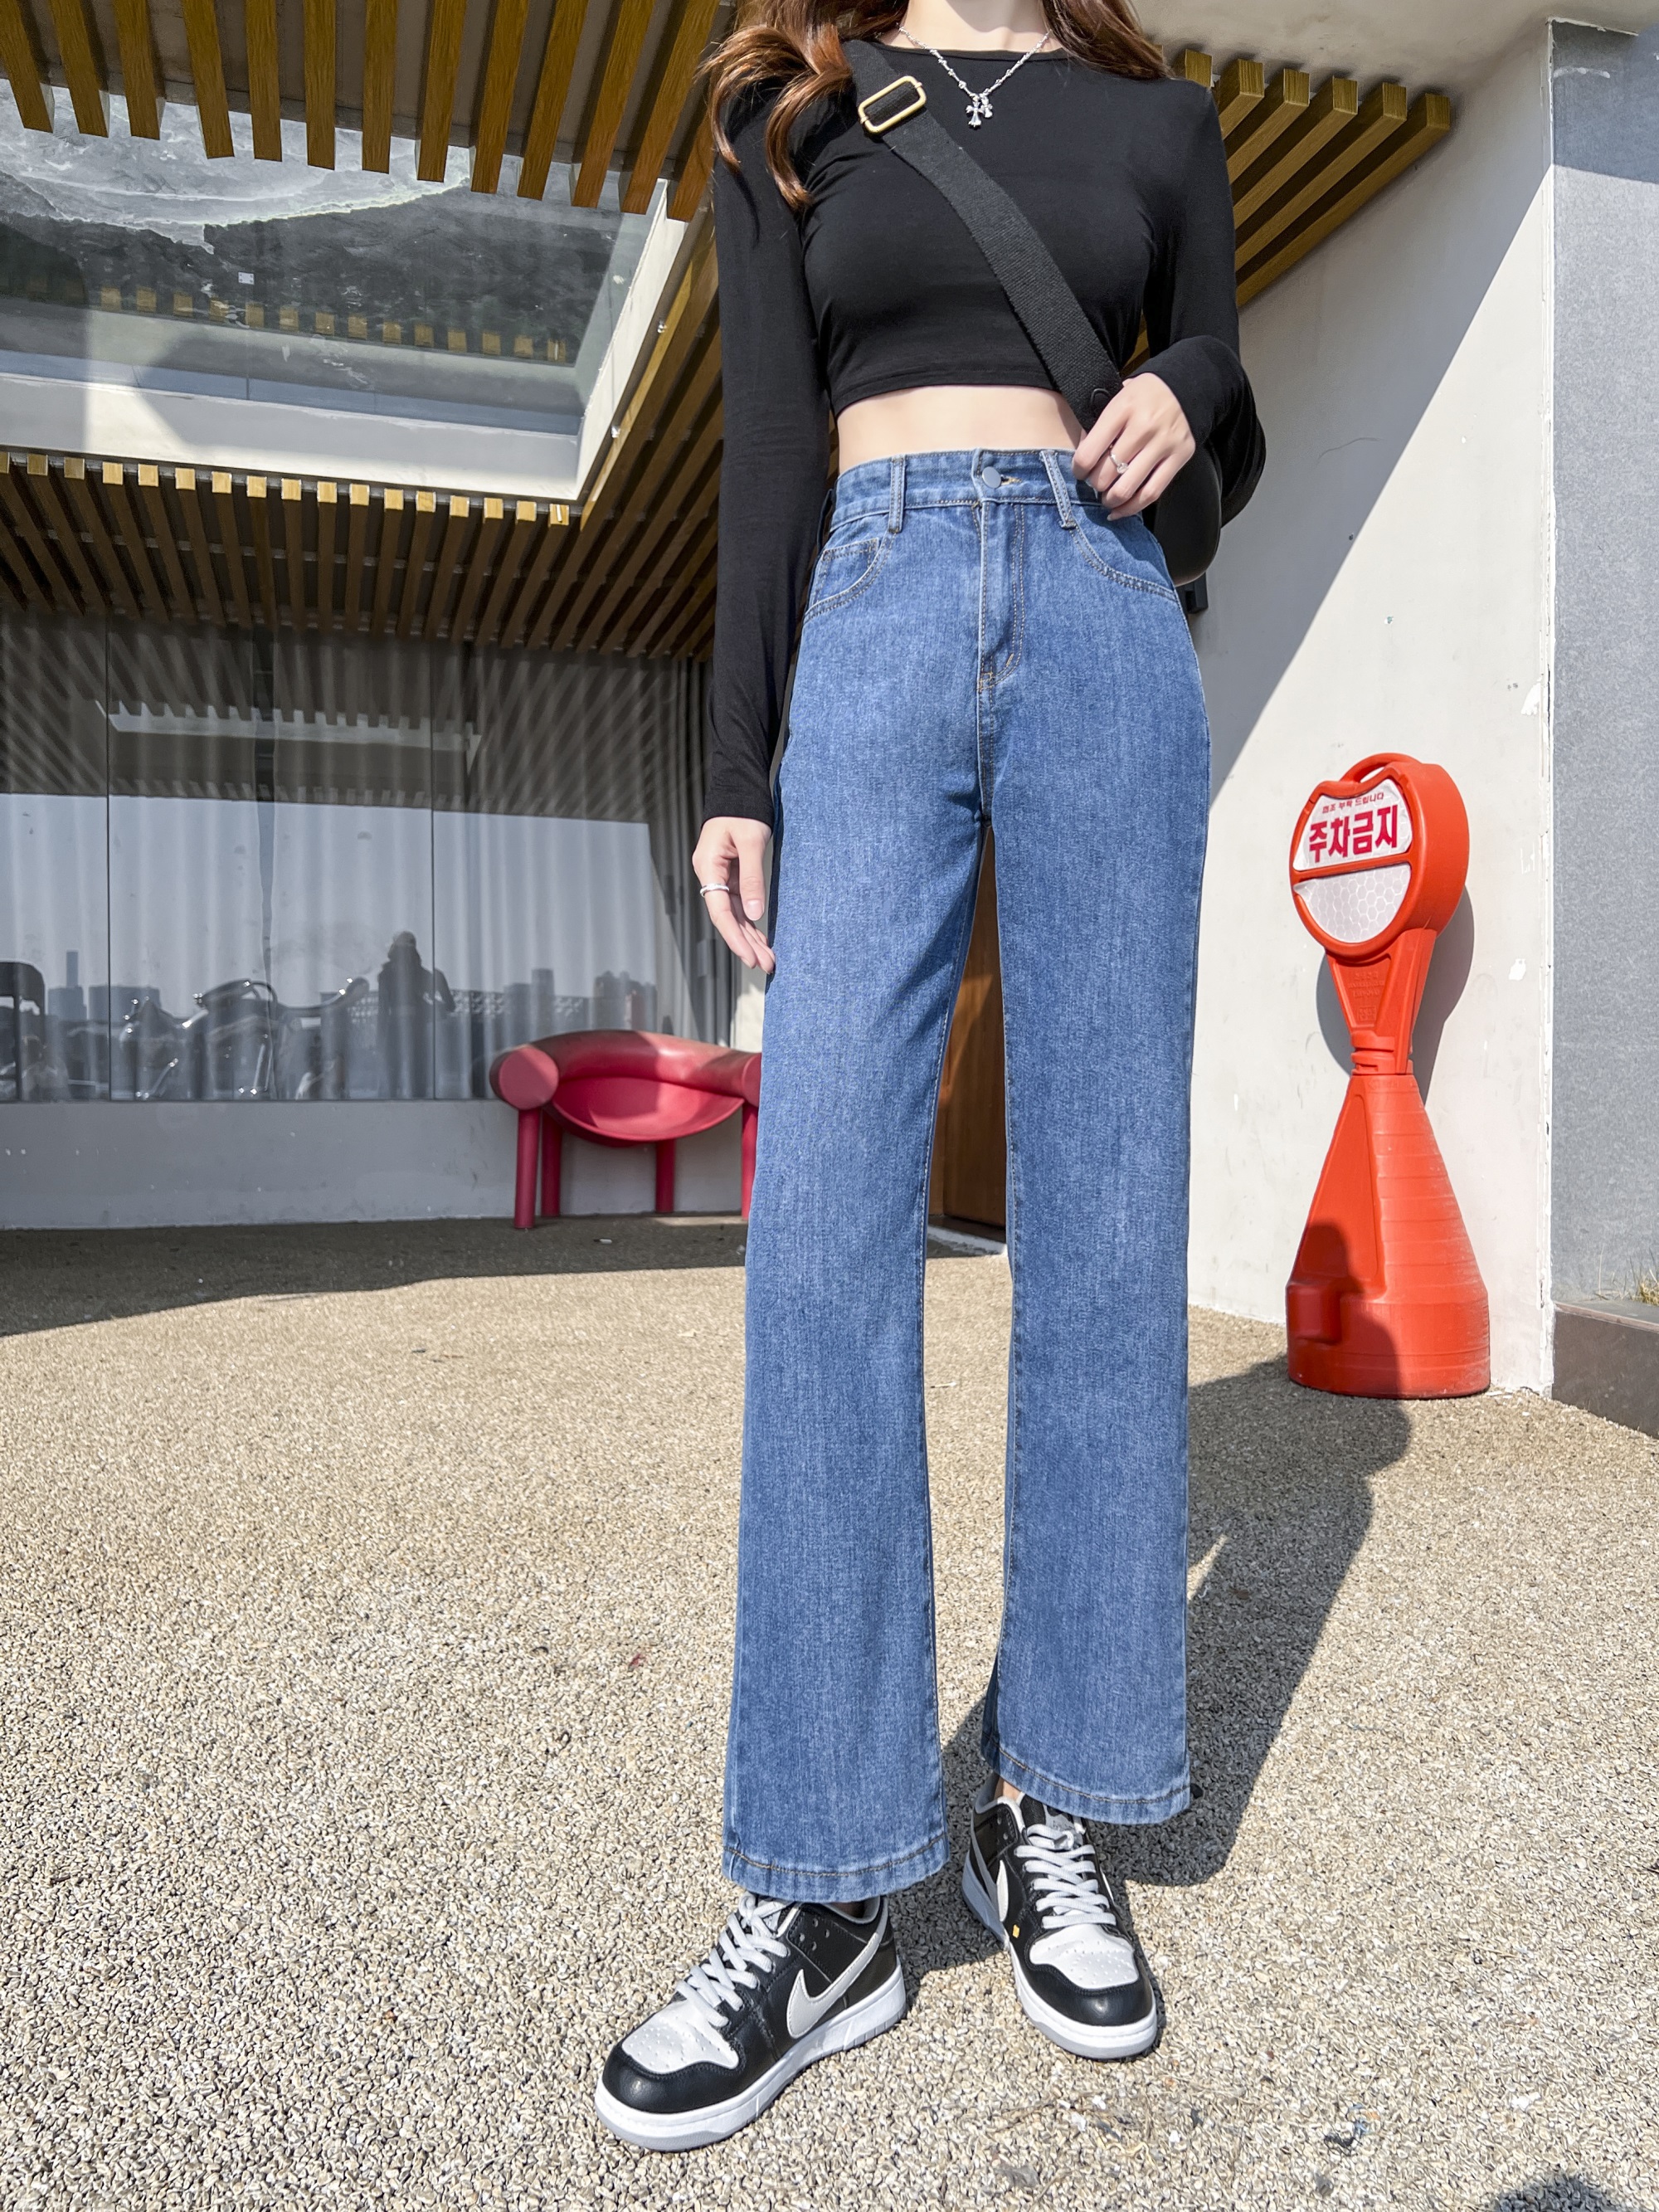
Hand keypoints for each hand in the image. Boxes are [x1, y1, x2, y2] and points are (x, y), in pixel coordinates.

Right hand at [693, 816, 775, 974]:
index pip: (719, 911)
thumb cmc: (744, 810)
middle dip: (746, 943)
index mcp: (708, 867)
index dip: (735, 937)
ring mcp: (720, 876)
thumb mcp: (751, 842)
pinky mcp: (731, 875)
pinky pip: (739, 904)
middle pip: (726, 918)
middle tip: (766, 966)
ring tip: (767, 959)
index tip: (750, 957)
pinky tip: (762, 940)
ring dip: (750, 937)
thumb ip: (752, 878)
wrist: (739, 789)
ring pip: (734, 914)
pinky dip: (751, 922)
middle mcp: (710, 875)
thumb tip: (754, 913)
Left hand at [1073, 373, 1195, 518]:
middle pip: (1107, 473)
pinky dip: (1132, 508)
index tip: (1079, 472)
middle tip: (1095, 483)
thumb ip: (1099, 423)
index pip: (1089, 452)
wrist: (1186, 387)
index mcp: (1123, 408)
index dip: (1079, 469)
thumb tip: (1083, 457)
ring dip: (1111, 500)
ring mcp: (1163, 443)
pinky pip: (1151, 493)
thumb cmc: (1144, 396)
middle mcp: (1144, 426)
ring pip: (1127, 488)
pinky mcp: (1179, 457)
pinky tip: (1119, 510)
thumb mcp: (1117, 396)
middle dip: (1095, 485)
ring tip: (1107, 498)